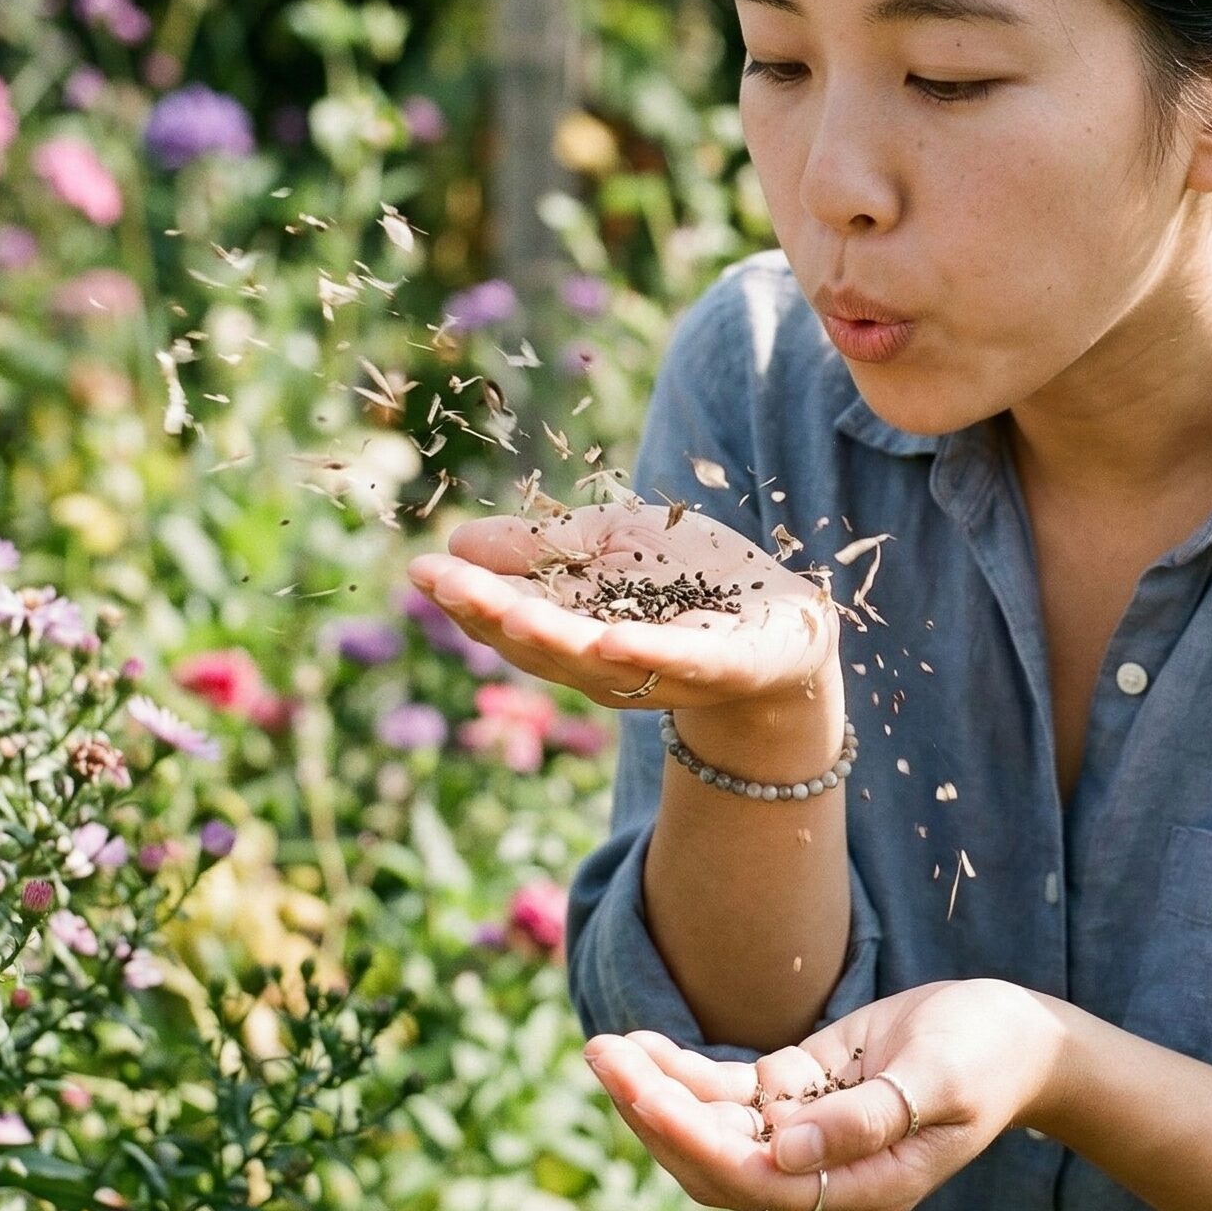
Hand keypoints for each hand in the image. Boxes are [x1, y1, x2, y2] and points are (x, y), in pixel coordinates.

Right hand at [405, 501, 837, 709]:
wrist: (789, 624)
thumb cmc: (699, 580)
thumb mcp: (618, 542)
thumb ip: (548, 545)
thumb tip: (459, 540)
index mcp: (577, 628)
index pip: (509, 615)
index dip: (466, 595)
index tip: (422, 568)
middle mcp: (607, 661)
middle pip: (538, 642)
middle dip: (488, 613)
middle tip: (442, 583)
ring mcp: (660, 670)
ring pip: (594, 660)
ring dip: (550, 637)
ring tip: (507, 612)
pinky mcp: (721, 667)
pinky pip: (677, 665)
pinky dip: (643, 655)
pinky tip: (608, 641)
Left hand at [582, 979, 1067, 1210]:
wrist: (1018, 1035)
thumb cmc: (987, 1054)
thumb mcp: (939, 1081)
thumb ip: (867, 1121)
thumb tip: (784, 1152)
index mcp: (859, 1189)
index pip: (754, 1180)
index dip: (693, 1139)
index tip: (645, 1091)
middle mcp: (822, 1176)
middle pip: (716, 1163)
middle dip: (654, 1114)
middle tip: (601, 1058)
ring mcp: (808, 1136)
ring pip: (714, 1131)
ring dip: (656, 1093)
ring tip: (602, 1048)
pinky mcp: (802, 1096)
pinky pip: (730, 1098)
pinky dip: (685, 1074)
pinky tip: (644, 1045)